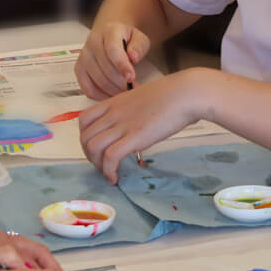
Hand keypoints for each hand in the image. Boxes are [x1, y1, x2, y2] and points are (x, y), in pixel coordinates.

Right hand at [75, 22, 150, 99]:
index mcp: (109, 32)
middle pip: (105, 69)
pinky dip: (102, 96)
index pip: (112, 50)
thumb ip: (139, 46)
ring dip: (113, 91)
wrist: (109, 36)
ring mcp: (84, 57)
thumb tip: (133, 57)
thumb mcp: (139, 38)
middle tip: (133, 89)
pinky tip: (112, 94)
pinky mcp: (79, 70)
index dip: (122, 66)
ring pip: (97, 81)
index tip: (131, 78)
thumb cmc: (125, 39)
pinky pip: (88, 89)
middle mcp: (93, 42)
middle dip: (121, 83)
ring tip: (125, 92)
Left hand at [80, 70, 200, 182]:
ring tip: (109, 172)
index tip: (98, 147)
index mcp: (114, 102)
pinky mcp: (135, 137)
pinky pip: (110, 157)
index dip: (86, 137)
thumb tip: (133, 124)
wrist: (186, 93)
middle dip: (90, 155)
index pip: (84, 119)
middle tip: (103, 164)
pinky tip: (115, 177)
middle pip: (85, 137)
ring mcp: (123, 125)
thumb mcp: (142, 98)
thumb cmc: (172, 94)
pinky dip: (108, 171)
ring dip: (97, 165)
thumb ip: (131, 110)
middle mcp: (114, 113)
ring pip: (93, 147)